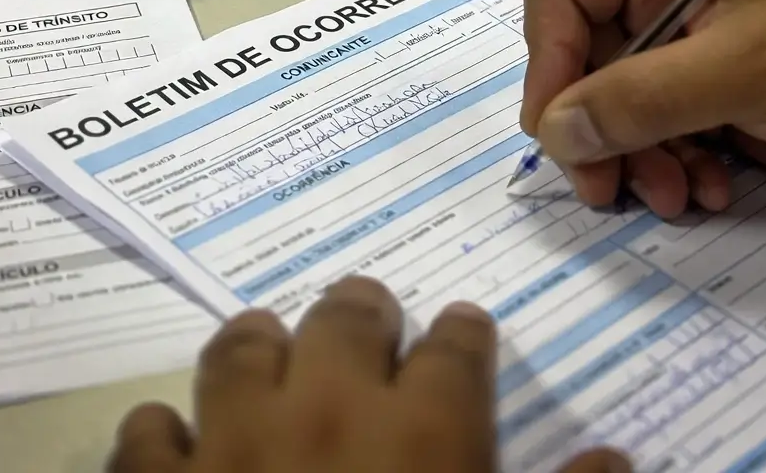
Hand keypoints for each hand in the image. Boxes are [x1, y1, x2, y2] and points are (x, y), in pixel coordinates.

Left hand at [108, 276, 629, 472]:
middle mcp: (327, 413)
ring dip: (257, 343)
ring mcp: (232, 446)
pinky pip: (146, 434)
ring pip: (239, 350)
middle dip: (363, 308)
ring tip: (269, 343)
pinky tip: (175, 444)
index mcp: (424, 436)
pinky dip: (162, 434)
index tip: (465, 325)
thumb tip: (618, 461)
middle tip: (369, 311)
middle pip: (346, 319)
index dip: (464, 333)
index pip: (456, 352)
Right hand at [520, 0, 765, 217]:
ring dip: (632, 159)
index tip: (555, 131)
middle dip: (594, 128)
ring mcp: (677, 48)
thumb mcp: (745, 68)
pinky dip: (667, 166)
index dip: (548, 59)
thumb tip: (553, 132)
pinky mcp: (699, 95)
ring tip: (673, 195)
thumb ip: (644, 97)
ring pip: (608, 107)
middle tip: (602, 188)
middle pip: (578, 61)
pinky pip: (648, 133)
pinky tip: (707, 186)